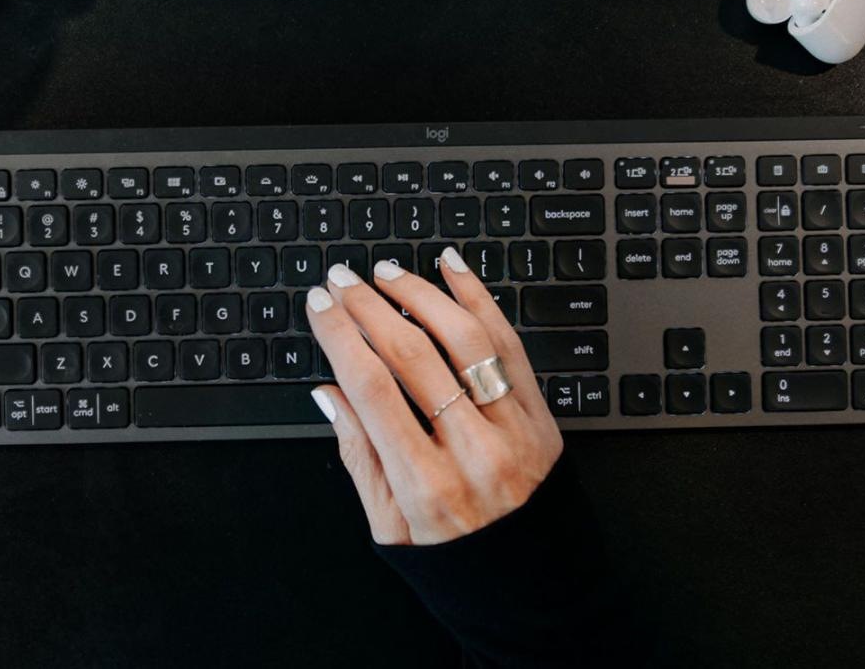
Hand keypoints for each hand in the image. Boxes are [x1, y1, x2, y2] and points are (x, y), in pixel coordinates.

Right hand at [306, 247, 562, 545]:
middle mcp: (473, 452)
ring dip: (422, 296)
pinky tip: (454, 272)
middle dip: (369, 308)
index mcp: (425, 485)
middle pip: (413, 357)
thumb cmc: (460, 564)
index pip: (372, 389)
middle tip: (343, 278)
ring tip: (389, 273)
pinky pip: (511, 346)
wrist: (539, 592)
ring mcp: (513, 431)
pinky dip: (481, 302)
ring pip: (466, 341)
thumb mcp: (391, 529)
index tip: (321, 306)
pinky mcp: (543, 418)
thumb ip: (360, 458)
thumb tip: (329, 394)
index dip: (340, 337)